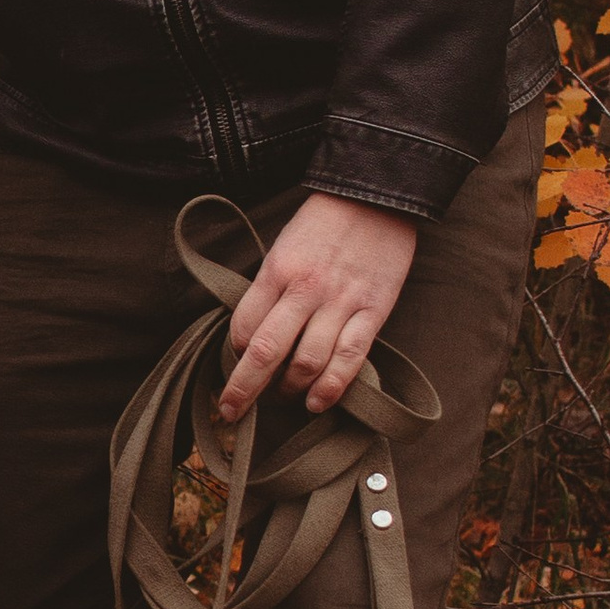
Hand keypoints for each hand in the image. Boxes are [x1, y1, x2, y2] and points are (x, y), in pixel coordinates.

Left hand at [219, 194, 417, 421]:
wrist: (376, 196)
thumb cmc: (324, 223)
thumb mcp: (283, 247)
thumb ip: (270, 288)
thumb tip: (254, 333)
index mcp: (277, 270)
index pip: (243, 328)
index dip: (233, 357)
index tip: (233, 370)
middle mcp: (305, 290)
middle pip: (265, 352)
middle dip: (244, 389)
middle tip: (233, 412)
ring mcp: (341, 302)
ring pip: (307, 362)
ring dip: (290, 390)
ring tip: (283, 399)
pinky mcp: (373, 311)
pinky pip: (349, 358)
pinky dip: (330, 387)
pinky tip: (316, 403)